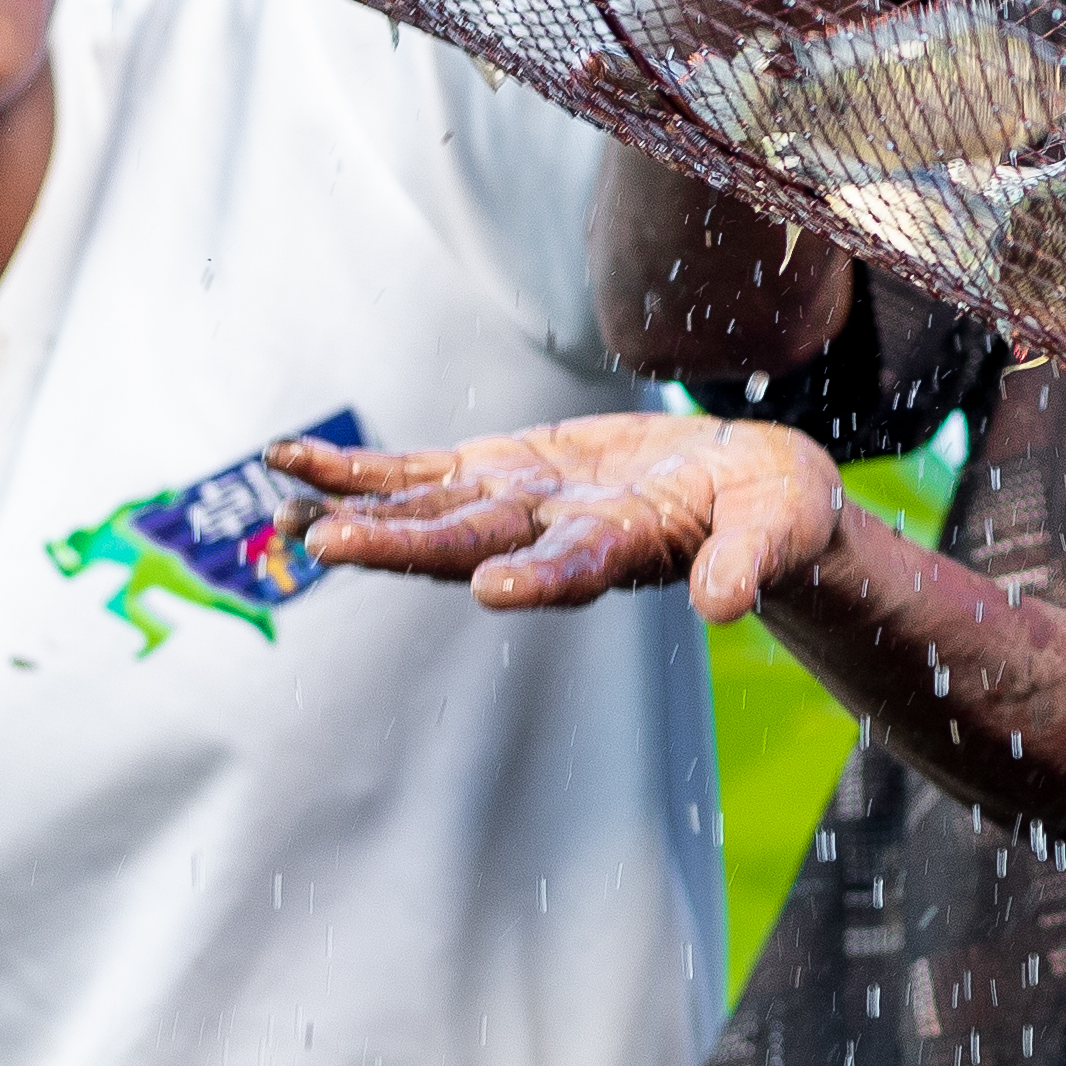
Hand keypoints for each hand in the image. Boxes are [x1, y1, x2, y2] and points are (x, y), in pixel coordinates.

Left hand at [278, 412, 857, 617]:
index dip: (539, 577)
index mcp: (625, 551)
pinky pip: (417, 474)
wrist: (748, 492)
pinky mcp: (504, 473)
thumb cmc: (774, 514)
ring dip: (359, 516)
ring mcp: (522, 507)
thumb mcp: (778, 528)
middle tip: (331, 548)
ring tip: (288, 513)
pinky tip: (292, 464)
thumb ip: (748, 561)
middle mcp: (555, 539)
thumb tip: (725, 602)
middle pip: (473, 546)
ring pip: (428, 514)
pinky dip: (358, 473)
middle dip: (403, 545)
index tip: (493, 587)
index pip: (576, 569)